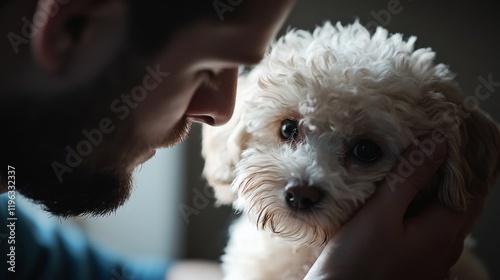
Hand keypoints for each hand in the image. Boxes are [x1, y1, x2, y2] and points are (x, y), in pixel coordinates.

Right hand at [305, 135, 484, 279]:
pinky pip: (427, 238)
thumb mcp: (379, 213)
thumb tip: (436, 143)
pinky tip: (400, 210)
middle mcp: (444, 252)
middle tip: (427, 153)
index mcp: (443, 234)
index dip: (461, 165)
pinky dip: (420, 218)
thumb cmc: (355, 262)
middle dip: (446, 180)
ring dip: (432, 199)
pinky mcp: (413, 271)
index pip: (469, 191)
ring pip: (441, 223)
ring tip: (413, 176)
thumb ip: (409, 177)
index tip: (443, 142)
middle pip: (457, 207)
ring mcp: (431, 266)